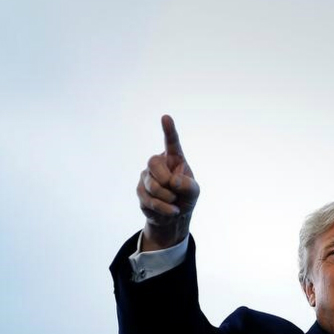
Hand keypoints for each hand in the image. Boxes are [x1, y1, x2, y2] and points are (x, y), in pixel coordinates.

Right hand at [137, 115, 199, 250]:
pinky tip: (171, 210)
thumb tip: (173, 182)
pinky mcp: (140, 190)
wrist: (174, 216)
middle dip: (165, 180)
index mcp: (174, 158)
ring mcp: (147, 176)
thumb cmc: (186, 197)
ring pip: (152, 185)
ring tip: (174, 202)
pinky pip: (149, 200)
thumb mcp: (194, 192)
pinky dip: (163, 208)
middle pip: (153, 163)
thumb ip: (188, 185)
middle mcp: (159, 163)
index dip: (169, 130)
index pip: (171, 142)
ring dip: (167, 198)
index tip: (166, 117)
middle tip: (174, 191)